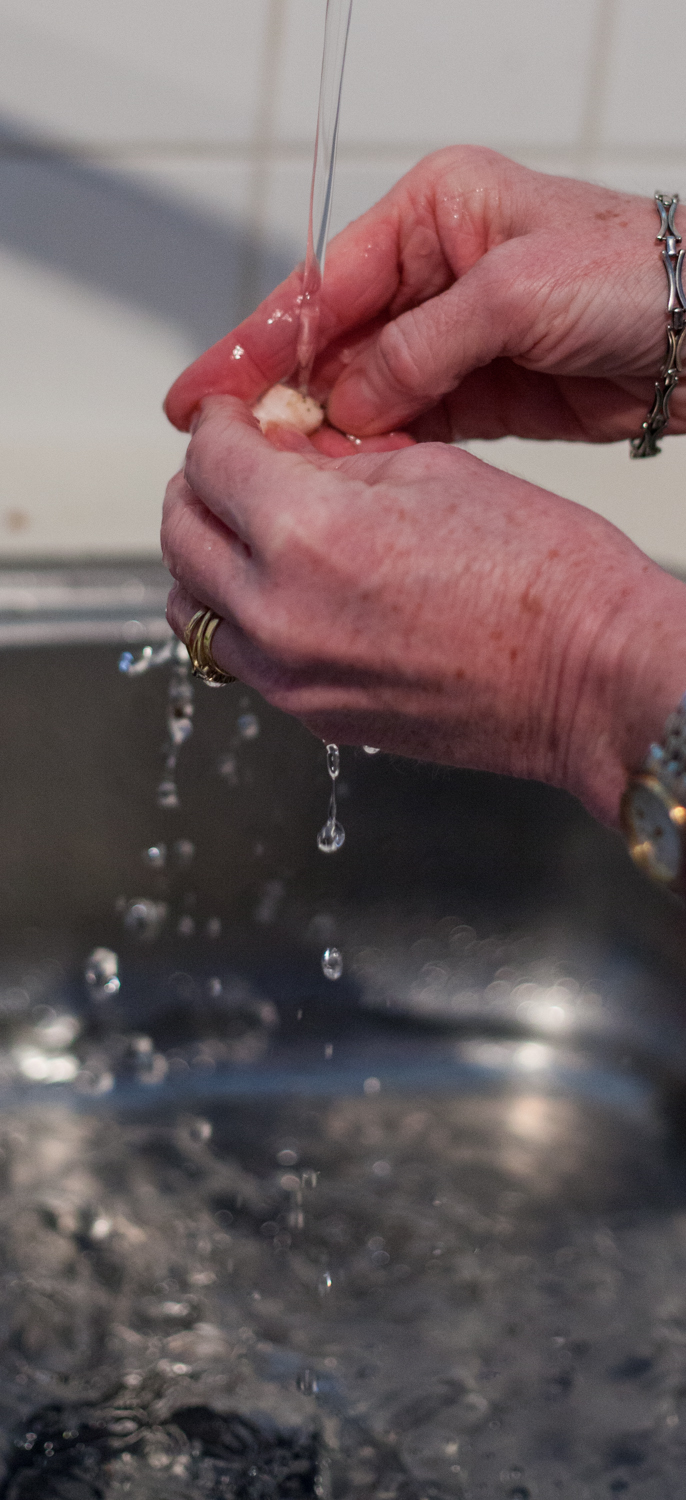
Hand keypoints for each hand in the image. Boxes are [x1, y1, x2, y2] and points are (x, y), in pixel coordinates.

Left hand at [162, 396, 685, 824]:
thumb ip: (339, 462)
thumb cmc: (546, 577)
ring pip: (192, 607)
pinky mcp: (315, 716)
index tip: (232, 418)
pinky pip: (240, 657)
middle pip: (180, 534)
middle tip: (235, 466)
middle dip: (200, 485)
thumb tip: (288, 455)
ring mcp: (291, 677)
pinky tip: (289, 590)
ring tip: (255, 532)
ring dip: (207, 558)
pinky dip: (243, 615)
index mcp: (307, 533)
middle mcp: (280, 613)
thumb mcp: (436, 472)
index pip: (210, 460)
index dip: (218, 424)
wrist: (595, 679)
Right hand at [164, 147, 685, 445]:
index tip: (205, 390)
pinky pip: (408, 425)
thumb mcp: (515, 296)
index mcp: (434, 216)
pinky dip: (377, 453)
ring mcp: (455, 337)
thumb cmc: (634, 276)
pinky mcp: (479, 392)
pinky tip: (345, 479)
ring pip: (366, 391)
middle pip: (333, 342)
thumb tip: (347, 403)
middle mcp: (436, 273)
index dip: (258, 342)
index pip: (323, 285)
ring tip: (280, 475)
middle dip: (284, 396)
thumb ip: (420, 351)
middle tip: (226, 446)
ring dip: (328, 433)